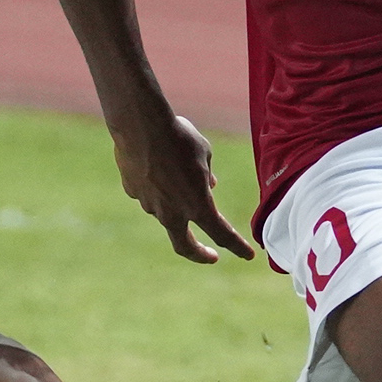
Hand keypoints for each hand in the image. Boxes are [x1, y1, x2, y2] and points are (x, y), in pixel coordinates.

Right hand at [115, 109, 251, 264]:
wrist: (139, 124)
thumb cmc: (179, 137)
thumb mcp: (204, 154)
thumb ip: (207, 175)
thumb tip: (207, 186)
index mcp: (197, 205)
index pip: (222, 234)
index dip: (238, 247)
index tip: (248, 255)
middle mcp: (172, 212)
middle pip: (184, 245)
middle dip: (199, 254)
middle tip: (211, 257)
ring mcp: (149, 204)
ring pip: (166, 211)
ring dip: (177, 202)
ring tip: (180, 171)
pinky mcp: (133, 191)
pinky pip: (150, 193)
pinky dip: (158, 186)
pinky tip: (157, 163)